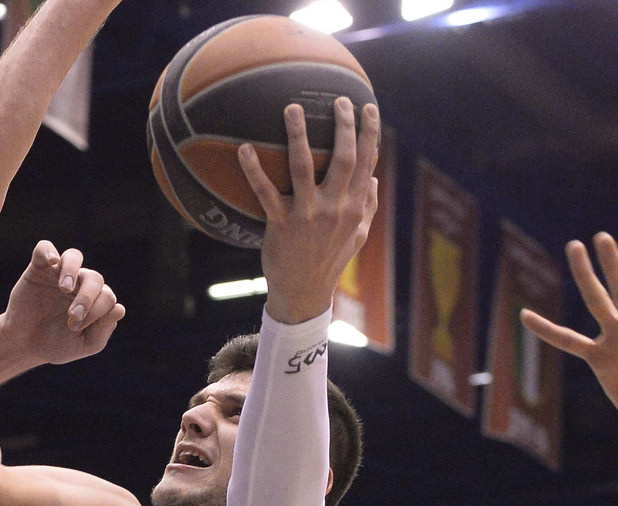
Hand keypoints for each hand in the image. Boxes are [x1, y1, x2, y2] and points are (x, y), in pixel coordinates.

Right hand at [0, 241, 125, 366]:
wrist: (25, 344)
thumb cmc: (57, 344)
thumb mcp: (85, 344)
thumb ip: (103, 329)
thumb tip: (120, 309)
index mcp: (95, 300)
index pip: (107, 297)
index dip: (97, 311)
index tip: (76, 328)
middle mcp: (80, 284)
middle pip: (94, 278)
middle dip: (87, 298)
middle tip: (73, 316)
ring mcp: (58, 274)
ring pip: (74, 256)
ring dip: (72, 271)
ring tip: (65, 289)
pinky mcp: (38, 269)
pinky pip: (45, 248)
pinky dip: (48, 251)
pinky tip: (52, 262)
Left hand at [242, 97, 380, 325]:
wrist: (304, 293)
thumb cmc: (329, 261)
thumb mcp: (357, 237)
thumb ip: (367, 207)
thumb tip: (373, 178)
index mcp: (354, 208)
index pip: (366, 163)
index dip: (369, 133)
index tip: (367, 107)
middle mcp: (334, 209)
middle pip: (342, 159)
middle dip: (343, 126)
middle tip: (337, 100)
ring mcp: (307, 215)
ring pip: (303, 167)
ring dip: (298, 135)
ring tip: (292, 108)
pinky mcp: (281, 224)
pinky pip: (265, 192)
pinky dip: (253, 170)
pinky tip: (244, 148)